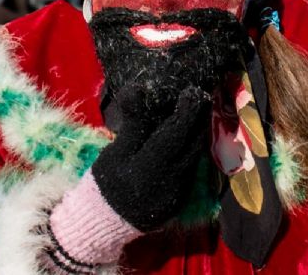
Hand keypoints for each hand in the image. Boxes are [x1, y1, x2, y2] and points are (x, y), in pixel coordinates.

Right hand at [90, 85, 211, 230]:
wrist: (108, 219)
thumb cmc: (108, 181)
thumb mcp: (116, 151)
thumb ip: (133, 123)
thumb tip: (138, 88)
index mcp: (150, 169)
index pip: (174, 135)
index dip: (186, 112)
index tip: (192, 91)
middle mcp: (171, 181)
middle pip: (192, 143)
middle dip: (198, 118)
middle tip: (199, 95)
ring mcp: (180, 191)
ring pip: (195, 155)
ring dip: (198, 132)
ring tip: (197, 110)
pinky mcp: (183, 196)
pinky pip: (192, 166)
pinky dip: (192, 148)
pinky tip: (190, 135)